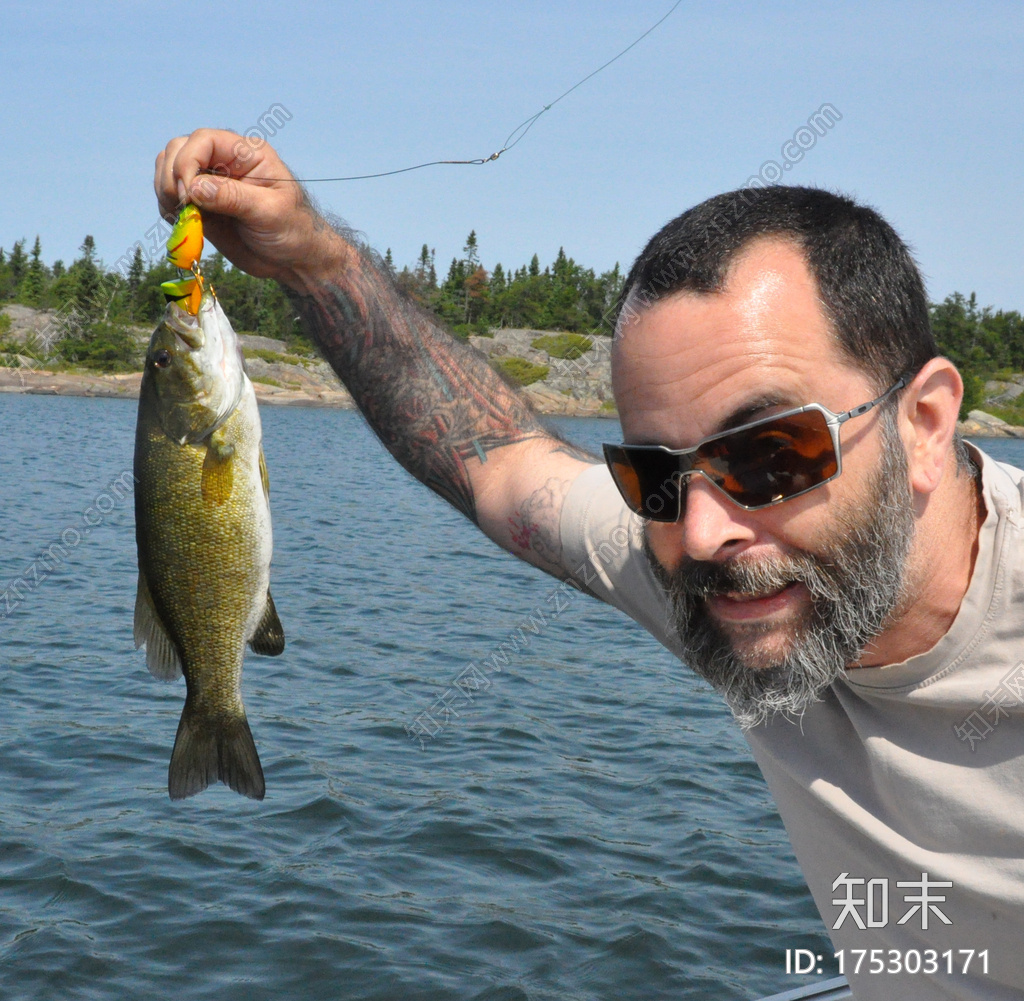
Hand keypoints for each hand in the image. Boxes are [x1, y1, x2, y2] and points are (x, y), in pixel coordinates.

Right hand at [154, 129, 348, 290]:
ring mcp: (209, 183)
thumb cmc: (293, 230)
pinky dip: (167, 208)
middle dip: (171, 176)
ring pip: (168, 170)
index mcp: (246, 153)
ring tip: (183, 218)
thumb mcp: (269, 212)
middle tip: (184, 207)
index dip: (188, 161)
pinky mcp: (201, 205)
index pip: (203, 140)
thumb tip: (194, 186)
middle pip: (178, 150)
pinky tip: (183, 224)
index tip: (189, 193)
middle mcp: (224, 161)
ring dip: (166, 192)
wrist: (294, 259)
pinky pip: (170, 197)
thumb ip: (233, 197)